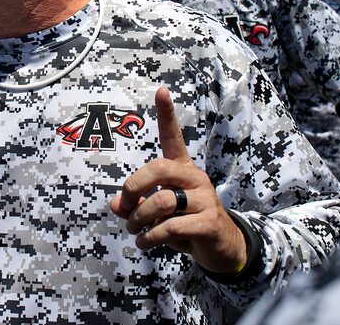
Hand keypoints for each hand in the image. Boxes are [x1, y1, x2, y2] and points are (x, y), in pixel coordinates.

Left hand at [110, 86, 247, 273]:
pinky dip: (151, 237)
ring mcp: (204, 199)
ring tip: (134, 231)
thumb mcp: (159, 214)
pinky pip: (171, 227)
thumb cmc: (186, 224)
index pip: (173, 137)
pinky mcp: (209, 222)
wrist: (223, 248)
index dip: (167, 115)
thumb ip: (136, 205)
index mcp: (182, 170)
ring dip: (139, 219)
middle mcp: (195, 178)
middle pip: (158, 168)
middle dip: (134, 187)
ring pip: (161, 201)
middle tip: (125, 206)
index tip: (161, 90)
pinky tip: (145, 242)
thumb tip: (116, 205)